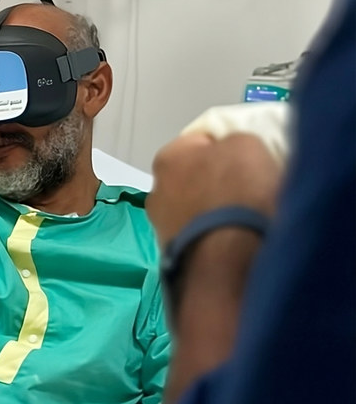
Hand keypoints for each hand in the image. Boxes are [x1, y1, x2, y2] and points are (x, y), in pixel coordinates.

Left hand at [147, 133, 282, 247]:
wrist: (227, 260)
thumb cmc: (236, 193)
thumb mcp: (247, 145)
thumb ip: (232, 144)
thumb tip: (230, 155)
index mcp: (167, 158)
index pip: (198, 143)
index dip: (224, 150)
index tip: (245, 162)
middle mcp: (155, 192)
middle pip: (191, 180)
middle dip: (213, 184)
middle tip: (243, 192)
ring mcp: (160, 229)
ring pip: (193, 212)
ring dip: (211, 215)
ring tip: (240, 222)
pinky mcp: (172, 259)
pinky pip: (197, 239)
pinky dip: (211, 240)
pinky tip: (231, 244)